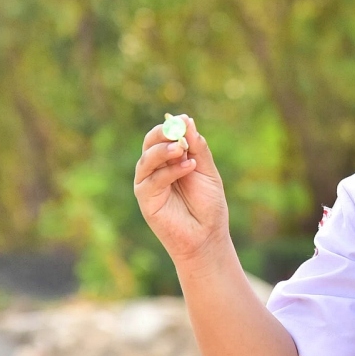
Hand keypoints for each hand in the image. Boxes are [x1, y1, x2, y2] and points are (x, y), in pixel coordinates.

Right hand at [133, 114, 228, 263]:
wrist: (208, 236)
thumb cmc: (208, 205)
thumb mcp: (207, 171)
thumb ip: (198, 148)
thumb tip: (187, 120)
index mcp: (170, 161)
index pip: (164, 136)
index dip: (172, 126)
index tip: (184, 119)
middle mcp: (156, 170)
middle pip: (149, 144)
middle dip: (162, 134)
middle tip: (177, 129)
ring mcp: (149, 184)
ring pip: (146, 160)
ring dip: (163, 151)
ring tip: (182, 149)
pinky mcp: (146, 200)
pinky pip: (152, 180)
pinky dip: (170, 171)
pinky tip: (189, 166)